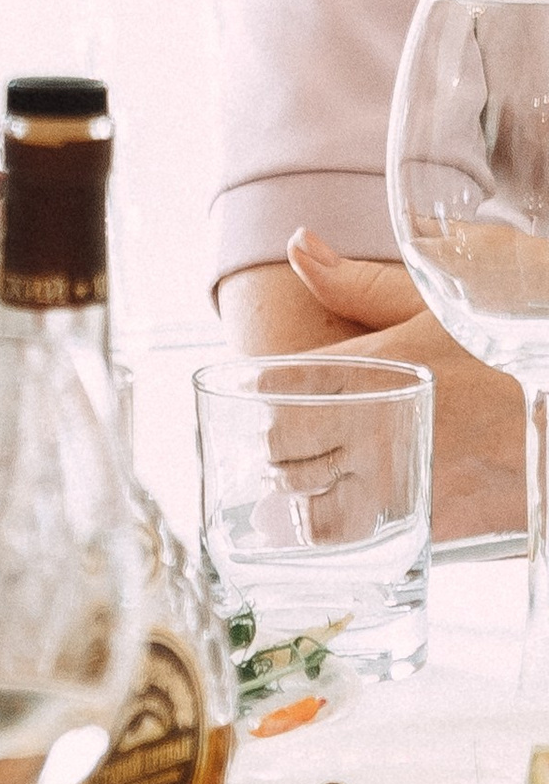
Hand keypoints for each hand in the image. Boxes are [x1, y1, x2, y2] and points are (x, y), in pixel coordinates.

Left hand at [284, 232, 523, 545]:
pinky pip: (361, 539)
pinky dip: (345, 529)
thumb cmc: (521, 338)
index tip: (274, 384)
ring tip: (319, 475)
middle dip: (277, 440)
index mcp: (375, 365)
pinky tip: (359, 507)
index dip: (263, 386)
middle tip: (297, 431)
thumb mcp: (446, 296)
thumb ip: (361, 283)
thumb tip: (298, 244)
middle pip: (281, 447)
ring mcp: (409, 478)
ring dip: (303, 493)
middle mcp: (382, 425)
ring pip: (311, 505)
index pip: (273, 385)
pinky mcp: (440, 523)